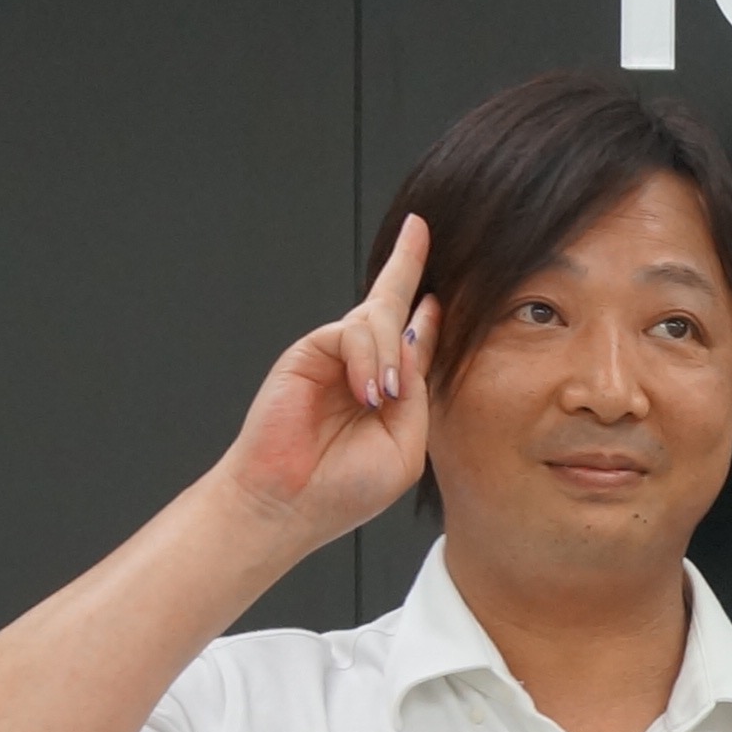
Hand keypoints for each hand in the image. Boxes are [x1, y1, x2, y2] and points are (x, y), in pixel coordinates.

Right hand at [220, 213, 440, 543]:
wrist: (289, 504)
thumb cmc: (342, 488)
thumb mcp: (404, 447)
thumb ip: (416, 398)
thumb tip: (413, 344)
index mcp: (386, 390)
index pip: (411, 339)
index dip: (428, 311)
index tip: (441, 289)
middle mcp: (360, 367)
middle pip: (389, 304)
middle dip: (406, 263)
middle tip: (419, 227)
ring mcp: (333, 358)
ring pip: (377, 320)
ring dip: (388, 355)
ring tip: (379, 398)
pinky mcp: (308, 352)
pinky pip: (351, 333)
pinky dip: (366, 359)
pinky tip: (366, 392)